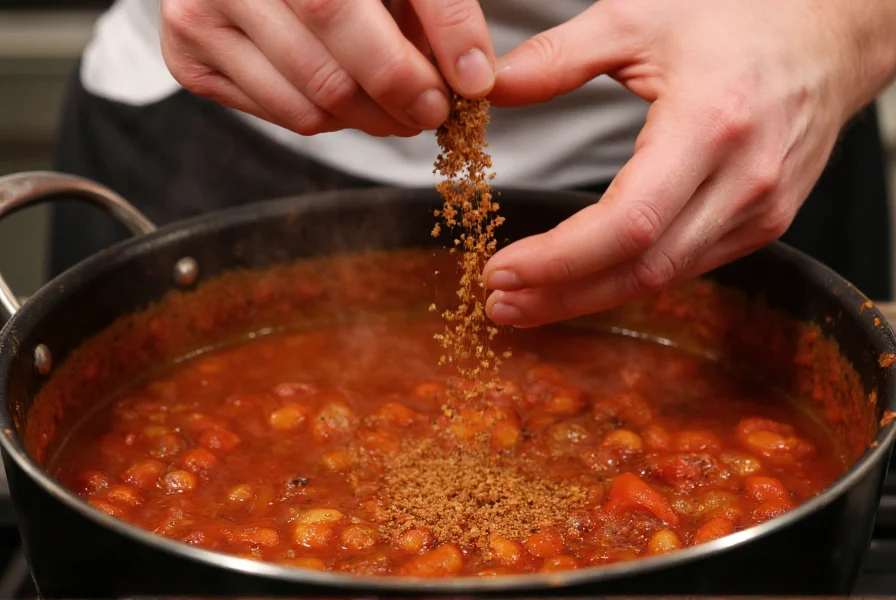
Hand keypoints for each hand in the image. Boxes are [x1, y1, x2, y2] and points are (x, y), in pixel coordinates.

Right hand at [159, 0, 496, 136]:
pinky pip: (286, 115)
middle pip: (333, 68)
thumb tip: (475, 78)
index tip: (469, 87)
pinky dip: (331, 116)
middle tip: (433, 108)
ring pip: (313, 103)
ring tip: (396, 101)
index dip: (420, 50)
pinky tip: (344, 90)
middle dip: (400, 98)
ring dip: (372, 117)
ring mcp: (200, 12)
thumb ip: (435, 10)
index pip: (347, 5)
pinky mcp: (190, 56)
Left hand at [482, 0, 893, 326]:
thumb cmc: (738, 20)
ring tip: (525, 301)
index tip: (502, 269)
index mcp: (711, 125)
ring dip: (587, 297)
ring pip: (661, 279)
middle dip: (562, 295)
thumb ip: (559, 56)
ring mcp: (759, 211)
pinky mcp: (761, 225)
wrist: (828, 36)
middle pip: (641, 268)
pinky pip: (684, 265)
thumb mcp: (640, 18)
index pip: (627, 223)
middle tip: (500, 304)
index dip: (559, 259)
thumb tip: (492, 88)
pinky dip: (626, 279)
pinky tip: (583, 281)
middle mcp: (743, 181)